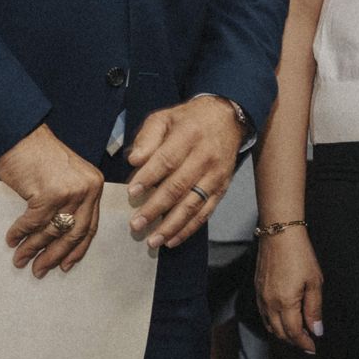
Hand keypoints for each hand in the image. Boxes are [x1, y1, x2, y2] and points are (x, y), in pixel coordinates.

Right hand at [0, 124, 104, 276]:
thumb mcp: (65, 177)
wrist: (22, 134)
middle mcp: (87, 190)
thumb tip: (58, 235)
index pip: (90, 226)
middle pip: (74, 233)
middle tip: (40, 270)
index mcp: (94, 186)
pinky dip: (20, 233)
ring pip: (52, 230)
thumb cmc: (39, 155)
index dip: (77, 249)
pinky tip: (12, 240)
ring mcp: (69, 192)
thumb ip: (69, 201)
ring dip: (34, 248)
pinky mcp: (49, 193)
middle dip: (55, 255)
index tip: (66, 265)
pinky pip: (33, 222)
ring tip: (21, 261)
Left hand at [125, 96, 244, 249]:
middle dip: (155, 208)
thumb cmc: (188, 121)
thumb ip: (147, 137)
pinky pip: (205, 212)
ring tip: (153, 240)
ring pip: (193, 204)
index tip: (131, 193)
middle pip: (179, 187)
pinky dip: (189, 228)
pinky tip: (172, 240)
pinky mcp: (222, 188)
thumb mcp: (164, 118)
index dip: (149, 177)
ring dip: (172, 225)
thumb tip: (134, 160)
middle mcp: (205, 157)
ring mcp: (216, 175)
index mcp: (188, 136)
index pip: (167, 160)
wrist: (226, 119)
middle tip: (136, 224)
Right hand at [255, 226, 323, 353]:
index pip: (294, 332)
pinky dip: (273, 322)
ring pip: (270, 325)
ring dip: (283, 333)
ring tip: (298, 333)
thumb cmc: (299, 255)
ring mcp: (261, 297)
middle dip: (294, 341)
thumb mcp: (314, 282)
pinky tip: (284, 319)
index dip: (304, 343)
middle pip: (280, 333)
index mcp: (285, 303)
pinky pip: (263, 314)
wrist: (279, 233)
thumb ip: (314, 309)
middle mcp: (269, 304)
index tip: (312, 348)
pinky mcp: (257, 289)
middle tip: (307, 343)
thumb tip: (316, 330)